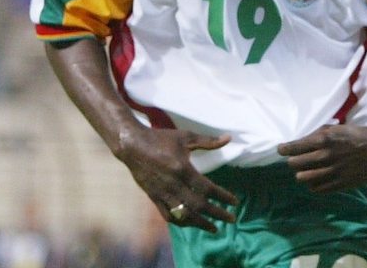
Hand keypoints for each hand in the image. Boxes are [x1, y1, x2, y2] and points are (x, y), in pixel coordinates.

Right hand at [116, 127, 238, 231]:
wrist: (132, 146)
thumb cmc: (161, 138)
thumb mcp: (186, 137)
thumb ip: (208, 141)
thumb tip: (229, 138)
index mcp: (182, 169)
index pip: (207, 189)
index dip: (222, 197)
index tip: (235, 203)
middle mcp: (172, 185)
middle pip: (198, 205)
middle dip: (217, 214)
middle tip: (231, 219)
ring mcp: (162, 193)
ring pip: (183, 215)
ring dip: (200, 223)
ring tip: (214, 228)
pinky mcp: (153, 197)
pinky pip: (168, 215)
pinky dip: (181, 222)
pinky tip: (191, 223)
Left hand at [277, 124, 366, 192]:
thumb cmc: (354, 135)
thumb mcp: (334, 128)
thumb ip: (316, 135)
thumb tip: (298, 143)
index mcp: (324, 140)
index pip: (295, 147)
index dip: (284, 149)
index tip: (280, 150)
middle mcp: (326, 156)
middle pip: (295, 164)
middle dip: (293, 161)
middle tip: (295, 160)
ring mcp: (332, 171)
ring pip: (303, 178)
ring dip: (301, 173)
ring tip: (304, 171)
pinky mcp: (339, 183)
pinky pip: (317, 188)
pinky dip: (313, 184)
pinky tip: (316, 178)